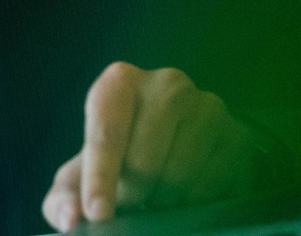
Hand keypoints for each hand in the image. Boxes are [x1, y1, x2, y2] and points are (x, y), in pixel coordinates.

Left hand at [43, 63, 259, 230]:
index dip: (100, 178)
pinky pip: (213, 184)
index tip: (98, 214)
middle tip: (132, 201)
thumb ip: (64, 197)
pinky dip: (195, 201)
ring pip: (180, 175)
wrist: (179, 144)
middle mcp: (166, 83)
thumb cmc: (120, 159)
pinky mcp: (236, 133)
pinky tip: (185, 194)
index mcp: (120, 83)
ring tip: (157, 195)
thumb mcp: (84, 174)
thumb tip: (69, 217)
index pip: (106, 132)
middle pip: (144, 160)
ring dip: (164, 200)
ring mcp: (207, 105)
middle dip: (133, 193)